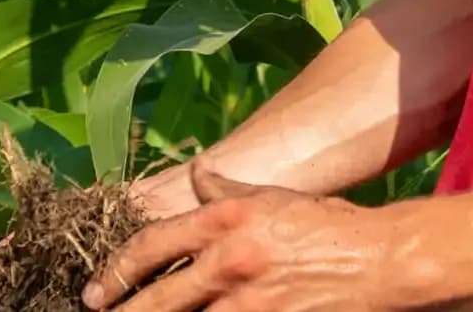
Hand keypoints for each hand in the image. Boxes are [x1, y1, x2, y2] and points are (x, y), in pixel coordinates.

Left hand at [84, 156, 397, 311]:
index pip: (154, 245)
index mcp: (226, 221)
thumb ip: (227, 187)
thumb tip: (196, 173)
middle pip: (157, 299)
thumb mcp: (270, 196)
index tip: (97, 288)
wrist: (375, 260)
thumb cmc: (323, 224)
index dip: (118, 269)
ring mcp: (248, 304)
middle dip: (122, 309)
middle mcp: (229, 262)